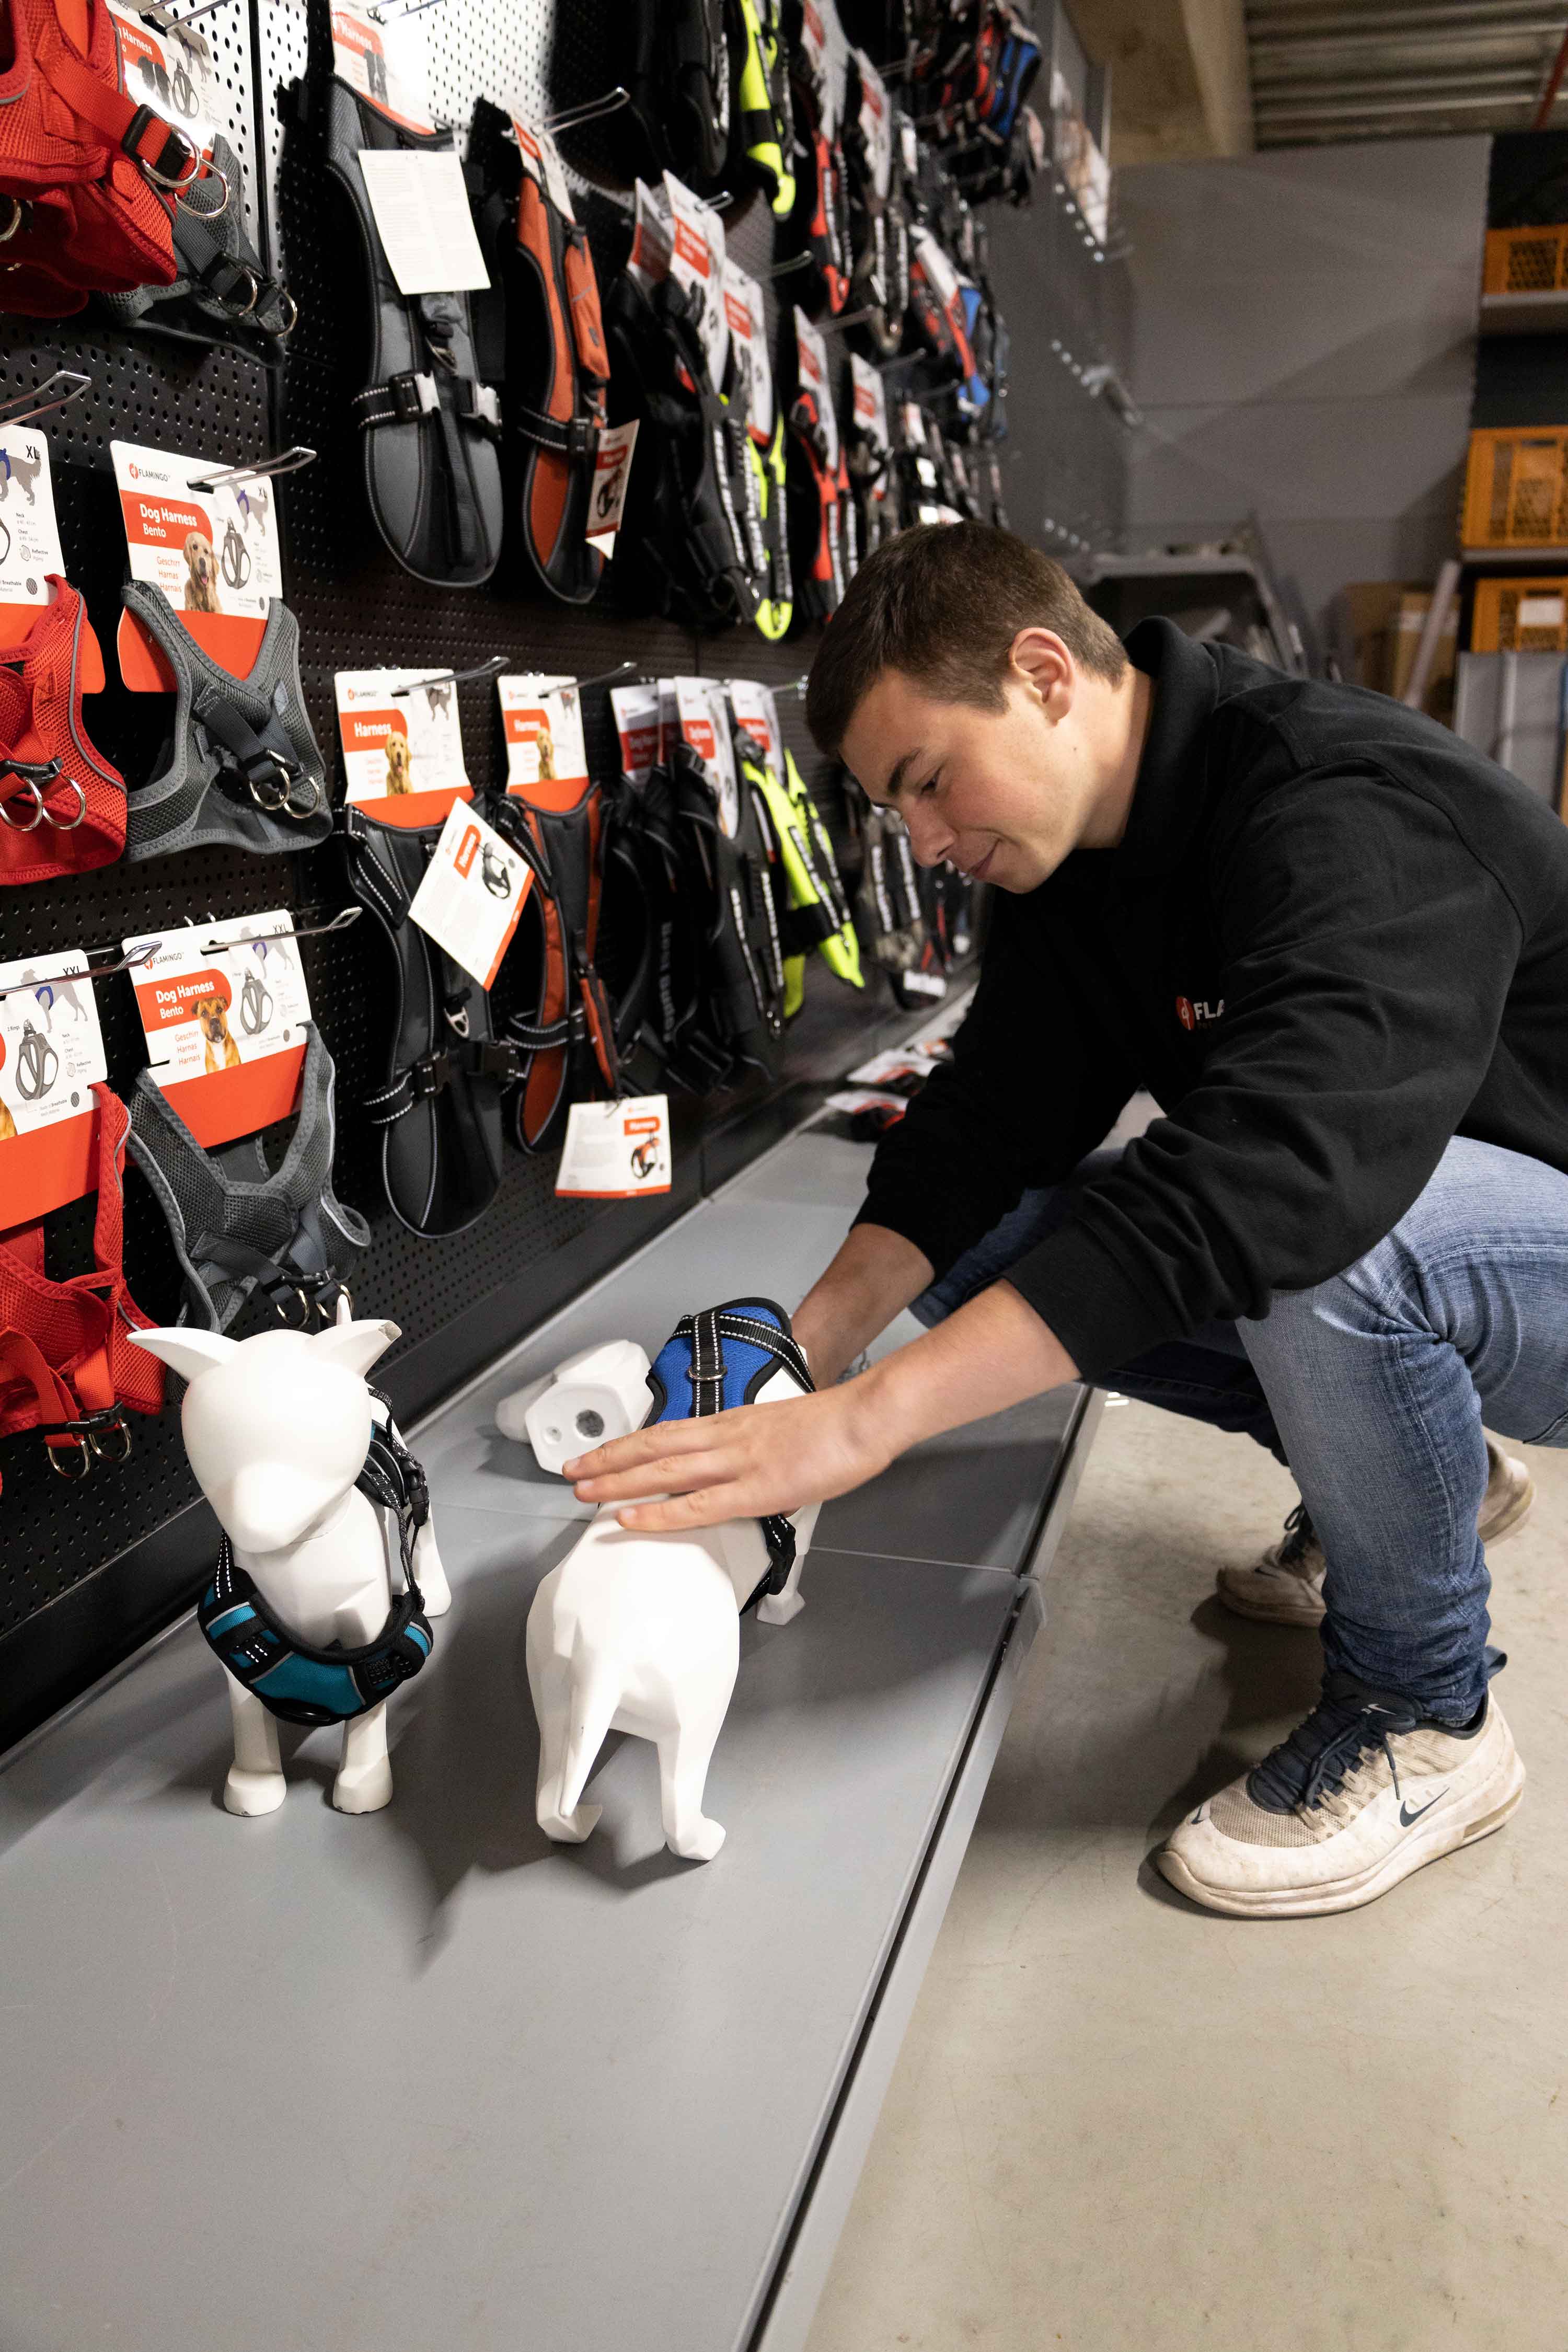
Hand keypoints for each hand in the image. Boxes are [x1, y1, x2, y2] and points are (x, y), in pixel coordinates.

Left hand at [564, 1381, 892, 1533]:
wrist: (864, 1417)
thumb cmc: (834, 1427)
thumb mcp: (784, 1432)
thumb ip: (757, 1454)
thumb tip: (747, 1478)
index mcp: (732, 1424)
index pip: (666, 1432)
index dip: (627, 1444)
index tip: (599, 1453)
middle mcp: (724, 1438)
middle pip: (652, 1448)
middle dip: (607, 1460)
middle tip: (571, 1471)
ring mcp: (736, 1463)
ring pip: (662, 1472)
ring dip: (617, 1481)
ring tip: (583, 1492)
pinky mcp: (755, 1489)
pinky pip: (696, 1505)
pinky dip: (658, 1512)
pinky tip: (630, 1517)